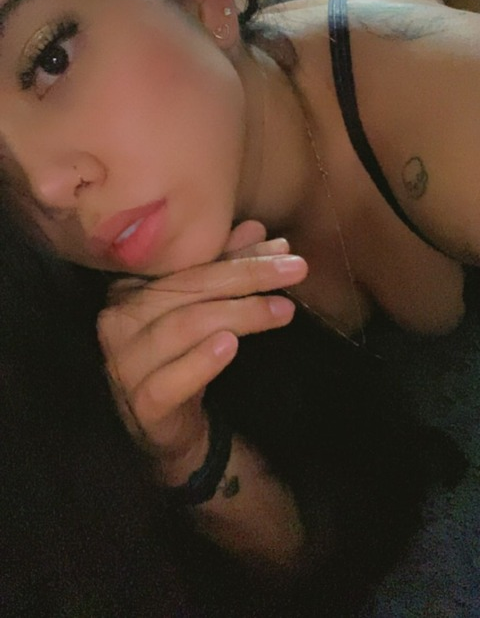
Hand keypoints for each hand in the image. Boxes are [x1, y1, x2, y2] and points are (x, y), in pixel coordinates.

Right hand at [98, 221, 306, 483]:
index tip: (282, 250)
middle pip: (187, 291)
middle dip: (246, 278)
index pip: (187, 264)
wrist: (168, 428)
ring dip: (237, 315)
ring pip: (183, 328)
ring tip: (280, 309)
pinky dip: (201, 362)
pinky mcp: (140, 404)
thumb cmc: (183, 355)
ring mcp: (124, 364)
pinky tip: (230, 345)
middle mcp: (118, 321)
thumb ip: (225, 268)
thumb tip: (259, 231)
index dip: (237, 255)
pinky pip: (169, 381)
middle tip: (294, 271)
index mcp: (130, 288)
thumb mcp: (205, 307)